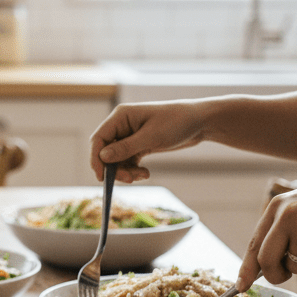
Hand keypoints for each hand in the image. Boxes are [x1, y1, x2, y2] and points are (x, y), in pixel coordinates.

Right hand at [90, 101, 206, 182]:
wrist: (199, 122)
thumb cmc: (177, 122)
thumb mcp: (152, 136)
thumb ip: (126, 147)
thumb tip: (103, 156)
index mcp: (121, 116)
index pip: (99, 138)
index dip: (96, 158)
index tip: (101, 177)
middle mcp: (122, 126)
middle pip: (106, 151)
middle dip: (114, 168)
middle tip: (128, 180)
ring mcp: (129, 136)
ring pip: (116, 159)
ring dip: (126, 171)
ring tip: (142, 176)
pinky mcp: (138, 145)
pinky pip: (128, 161)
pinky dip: (134, 170)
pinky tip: (145, 173)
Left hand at [236, 171, 296, 290]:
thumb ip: (280, 232)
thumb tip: (261, 267)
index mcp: (275, 208)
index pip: (254, 244)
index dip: (246, 269)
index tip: (240, 286)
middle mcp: (285, 216)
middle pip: (266, 260)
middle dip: (274, 275)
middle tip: (284, 276)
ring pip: (296, 266)